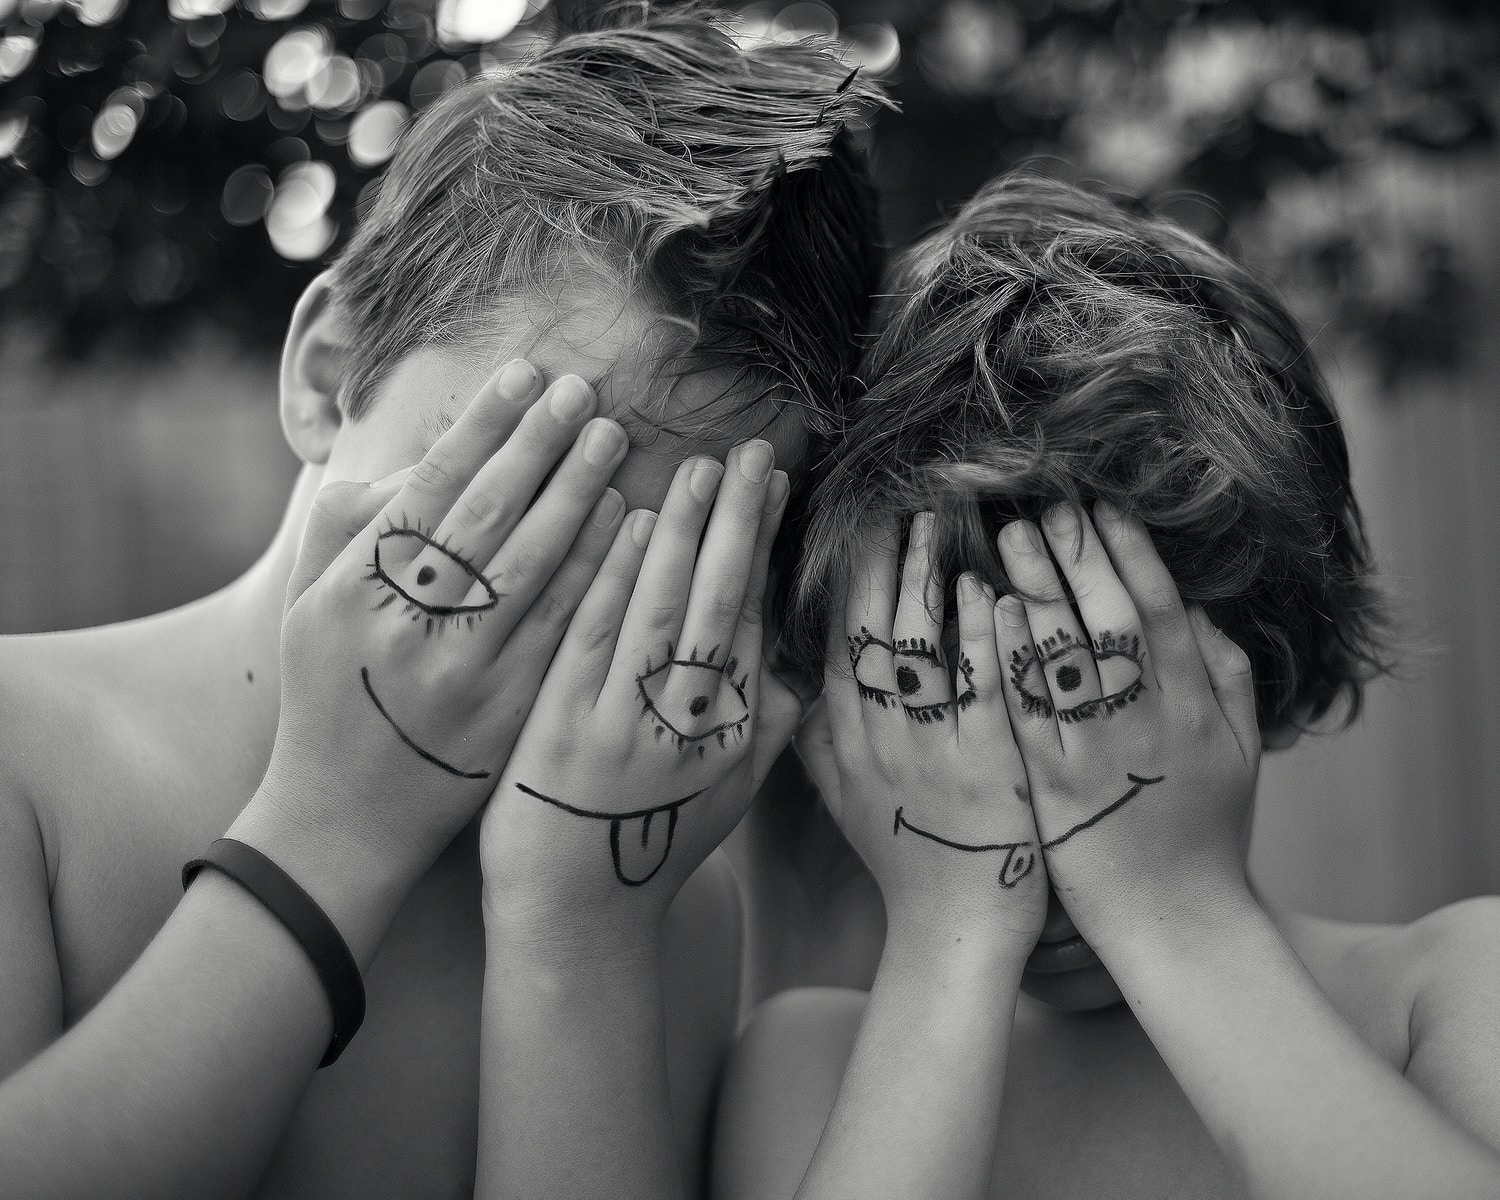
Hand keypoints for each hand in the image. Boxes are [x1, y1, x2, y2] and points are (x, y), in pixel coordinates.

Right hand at [248, 361, 630, 901]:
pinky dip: (596, 571)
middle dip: (541, 445)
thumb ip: (353, 526)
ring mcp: (461, 673)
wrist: (347, 816)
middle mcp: (406, 626)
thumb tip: (426, 459)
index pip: (429, 488)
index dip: (483, 427)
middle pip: (487, 516)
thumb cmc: (331, 692)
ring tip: (614, 441)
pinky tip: (627, 526)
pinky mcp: (509, 712)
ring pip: (532, 566)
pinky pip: (562, 627)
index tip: (525, 375)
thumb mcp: (311, 605)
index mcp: (351, 590)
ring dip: (579, 496)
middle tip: (586, 392)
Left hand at [480, 441, 799, 937]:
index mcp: (736, 734)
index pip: (753, 620)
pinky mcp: (566, 731)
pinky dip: (615, 581)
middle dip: (738, 523)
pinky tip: (625, 525)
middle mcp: (692, 727)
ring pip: (664, 613)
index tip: (773, 487)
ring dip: (681, 535)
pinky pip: (597, 640)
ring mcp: (629, 728)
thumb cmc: (654, 844)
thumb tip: (806, 663)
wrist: (578, 915)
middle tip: (749, 453)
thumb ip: (770, 725)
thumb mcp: (730, 793)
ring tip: (696, 469)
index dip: (763, 549)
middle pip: (721, 605)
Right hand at [811, 513, 1046, 948]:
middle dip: (879, 561)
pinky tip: (989, 590)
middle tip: (894, 502)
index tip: (852, 527)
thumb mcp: (844, 801)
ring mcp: (930, 752)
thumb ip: (817, 740)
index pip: (836, 643)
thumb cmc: (906, 861)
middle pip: (869, 632)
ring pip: (918, 649)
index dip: (843, 581)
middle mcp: (878, 739)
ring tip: (938, 521)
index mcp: (846, 741)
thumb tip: (794, 682)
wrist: (954, 931)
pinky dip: (982, 638)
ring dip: (925, 579)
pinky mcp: (988, 768)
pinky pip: (980, 690)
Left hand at [993, 502, 1260, 951]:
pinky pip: (1027, 709)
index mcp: (1196, 708)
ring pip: (1065, 656)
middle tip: (1047, 504)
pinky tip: (989, 612)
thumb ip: (1226, 674)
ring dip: (1036, 588)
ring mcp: (1097, 752)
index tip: (1103, 506)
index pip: (1161, 610)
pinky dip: (1010, 656)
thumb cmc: (1205, 829)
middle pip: (1112, 619)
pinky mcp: (1051, 785)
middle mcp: (1148, 722)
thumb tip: (1197, 606)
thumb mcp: (1239, 750)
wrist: (1173, 919)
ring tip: (1007, 536)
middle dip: (1079, 555)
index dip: (1132, 553)